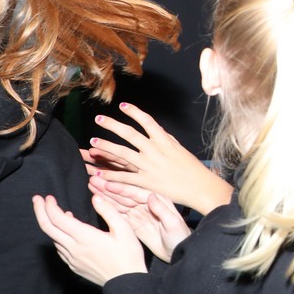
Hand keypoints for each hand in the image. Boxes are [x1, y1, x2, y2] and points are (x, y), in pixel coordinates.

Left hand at [32, 193, 147, 285]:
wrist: (126, 283)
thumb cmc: (128, 256)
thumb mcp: (125, 230)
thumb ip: (108, 212)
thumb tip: (95, 198)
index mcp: (85, 237)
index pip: (58, 218)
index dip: (50, 206)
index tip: (49, 197)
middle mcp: (74, 248)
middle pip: (48, 228)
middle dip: (40, 211)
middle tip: (37, 200)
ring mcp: (72, 259)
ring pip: (53, 239)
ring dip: (51, 224)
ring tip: (57, 214)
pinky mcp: (74, 266)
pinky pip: (60, 250)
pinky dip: (58, 237)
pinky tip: (65, 234)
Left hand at [82, 103, 230, 213]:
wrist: (201, 188)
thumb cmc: (193, 169)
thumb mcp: (180, 149)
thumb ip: (167, 138)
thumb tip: (156, 128)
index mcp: (165, 141)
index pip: (147, 121)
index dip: (133, 112)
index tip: (122, 105)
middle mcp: (155, 151)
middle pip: (130, 134)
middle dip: (112, 125)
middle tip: (99, 119)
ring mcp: (150, 166)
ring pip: (123, 154)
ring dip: (106, 147)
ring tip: (93, 143)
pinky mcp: (147, 182)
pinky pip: (125, 177)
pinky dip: (111, 175)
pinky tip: (99, 173)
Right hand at [89, 178, 189, 261]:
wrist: (179, 251)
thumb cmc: (180, 236)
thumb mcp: (174, 223)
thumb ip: (162, 210)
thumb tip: (151, 196)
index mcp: (157, 200)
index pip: (136, 192)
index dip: (121, 188)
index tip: (107, 183)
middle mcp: (146, 204)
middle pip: (124, 195)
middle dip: (108, 188)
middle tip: (92, 179)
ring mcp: (139, 213)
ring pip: (119, 202)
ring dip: (105, 195)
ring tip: (91, 186)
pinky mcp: (134, 223)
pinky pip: (118, 214)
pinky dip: (107, 208)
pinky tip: (97, 201)